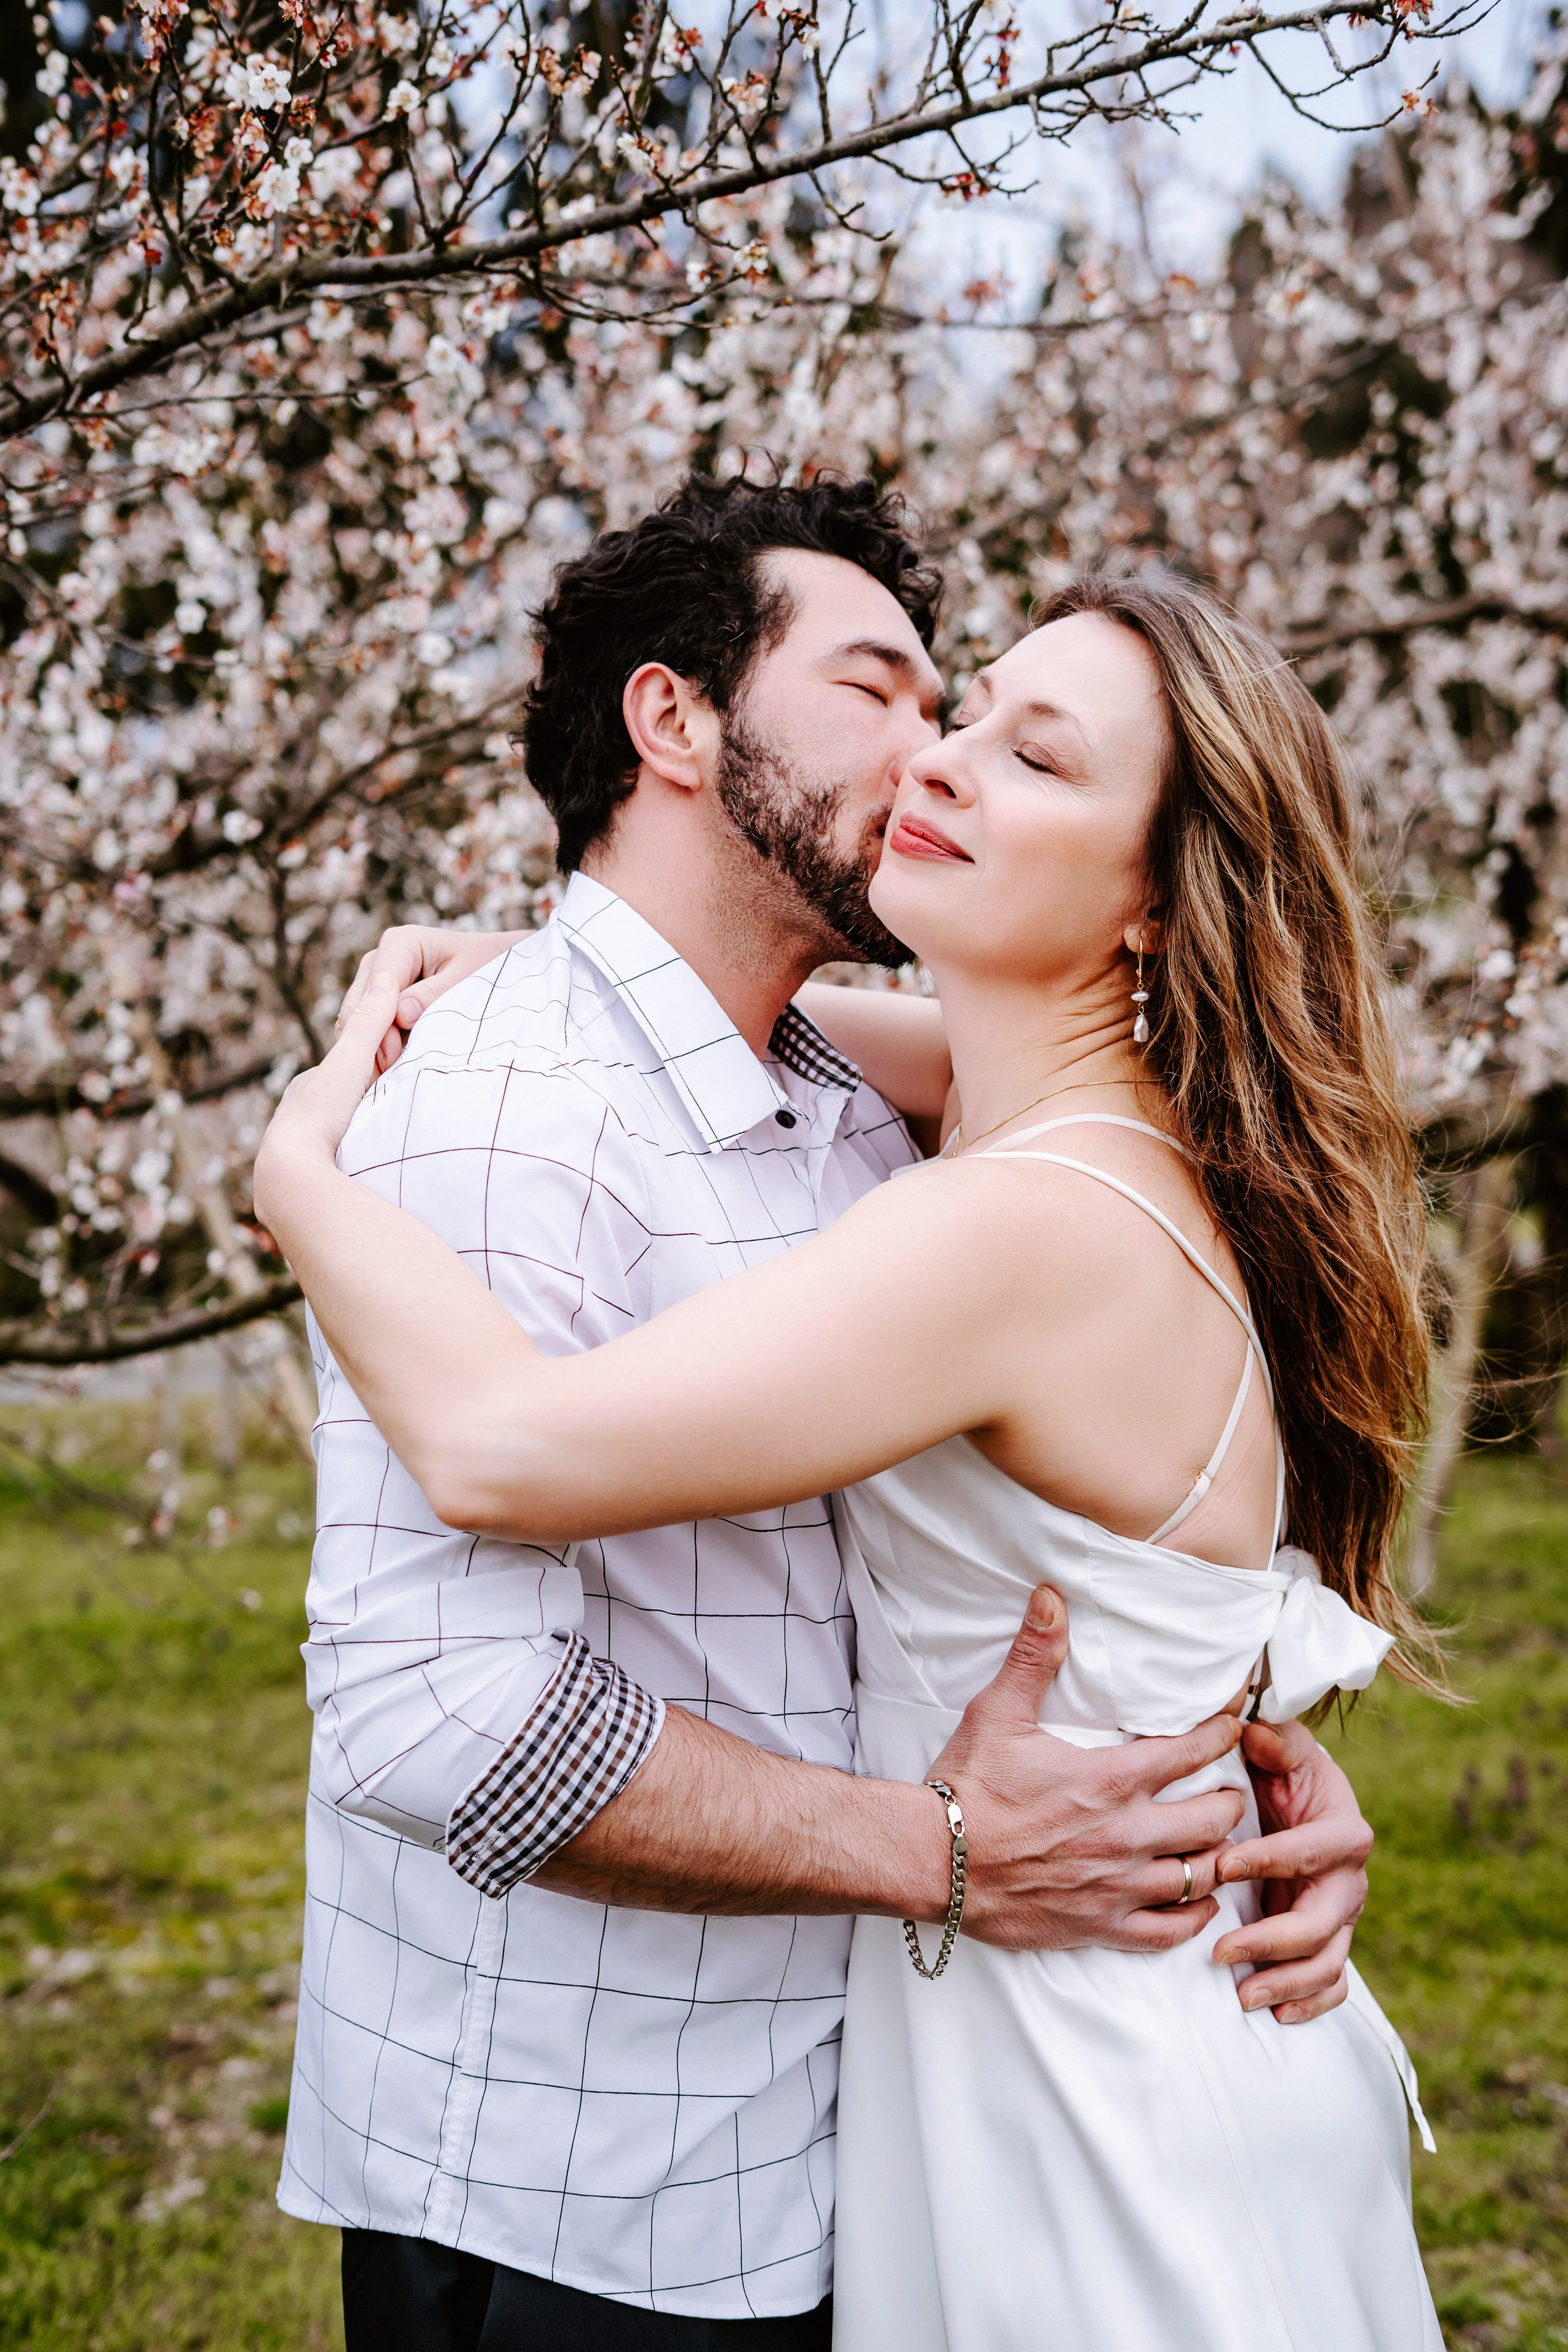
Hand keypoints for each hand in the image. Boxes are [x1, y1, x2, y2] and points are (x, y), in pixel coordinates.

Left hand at [252, 976, 399, 1229]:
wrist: (291, 1179)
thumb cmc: (320, 1115)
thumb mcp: (351, 1061)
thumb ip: (370, 1024)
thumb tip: (387, 979)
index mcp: (303, 1090)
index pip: (340, 1073)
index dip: (367, 1069)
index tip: (392, 1070)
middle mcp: (292, 1122)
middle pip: (334, 1110)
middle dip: (355, 1110)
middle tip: (388, 1114)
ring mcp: (294, 1158)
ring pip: (330, 1144)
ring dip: (350, 1145)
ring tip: (379, 1152)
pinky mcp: (300, 1190)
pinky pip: (330, 1174)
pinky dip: (346, 1171)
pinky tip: (362, 1181)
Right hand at [336, 924, 527, 1073]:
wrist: (494, 968)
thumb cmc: (486, 969)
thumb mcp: (467, 979)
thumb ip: (433, 996)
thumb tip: (399, 1015)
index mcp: (400, 943)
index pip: (378, 987)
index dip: (381, 1022)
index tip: (391, 1056)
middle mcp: (380, 957)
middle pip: (360, 1004)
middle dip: (370, 1038)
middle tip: (382, 1076)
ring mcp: (373, 979)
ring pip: (356, 1019)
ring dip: (369, 1047)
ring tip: (381, 1078)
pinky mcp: (376, 1001)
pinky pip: (365, 1027)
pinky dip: (373, 1048)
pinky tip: (383, 1072)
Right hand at [928, 1586, 1247, 1954]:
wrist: (935, 1861)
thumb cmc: (969, 1786)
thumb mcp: (999, 1711)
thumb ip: (1035, 1655)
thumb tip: (1051, 1596)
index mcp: (1112, 1780)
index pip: (1193, 1751)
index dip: (1224, 1733)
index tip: (1236, 1724)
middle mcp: (1128, 1835)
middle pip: (1214, 1819)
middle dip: (1230, 1800)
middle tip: (1231, 1789)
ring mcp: (1118, 1885)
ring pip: (1201, 1875)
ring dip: (1218, 1858)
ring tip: (1221, 1844)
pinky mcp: (1101, 1925)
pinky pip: (1169, 1930)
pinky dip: (1193, 1916)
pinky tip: (1199, 1903)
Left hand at [1211, 1719, 1372, 2023]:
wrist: (1298, 1802)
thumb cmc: (1285, 1773)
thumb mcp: (1283, 1748)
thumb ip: (1275, 1741)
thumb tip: (1256, 1734)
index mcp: (1343, 1831)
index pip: (1312, 1850)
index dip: (1270, 1859)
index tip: (1222, 1865)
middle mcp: (1350, 1880)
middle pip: (1323, 1922)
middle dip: (1274, 1941)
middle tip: (1222, 1952)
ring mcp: (1342, 1917)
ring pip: (1328, 1961)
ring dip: (1287, 1983)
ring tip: (1243, 1997)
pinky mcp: (1330, 1941)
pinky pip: (1333, 1982)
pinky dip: (1311, 2003)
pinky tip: (1278, 2015)